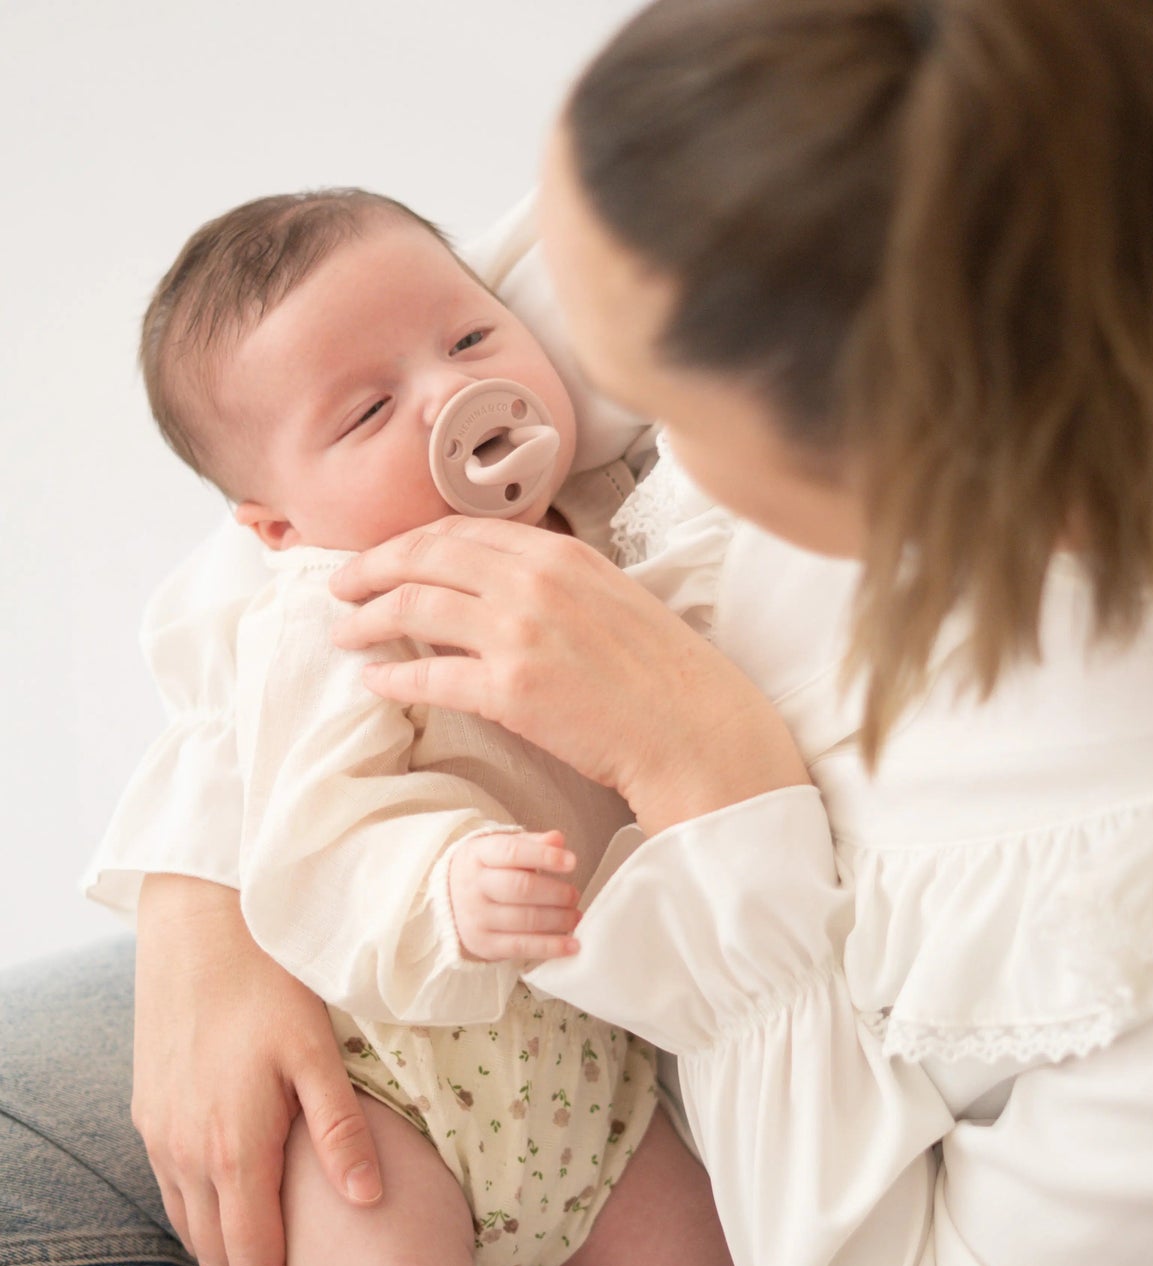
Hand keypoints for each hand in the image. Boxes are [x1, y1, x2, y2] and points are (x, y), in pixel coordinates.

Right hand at [132, 874, 382, 1265]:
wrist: (199, 932)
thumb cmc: (270, 986)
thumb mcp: (318, 1055)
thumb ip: (341, 1132)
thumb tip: (368, 1200)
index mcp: (233, 1149)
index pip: (251, 1259)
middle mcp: (185, 1154)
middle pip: (216, 1256)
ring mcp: (159, 1136)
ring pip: (190, 1227)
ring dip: (228, 1250)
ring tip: (277, 1256)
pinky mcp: (149, 1114)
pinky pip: (172, 1189)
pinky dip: (205, 1213)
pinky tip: (241, 1197)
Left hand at [330, 516, 809, 833]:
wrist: (694, 728)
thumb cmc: (662, 673)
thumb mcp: (612, 599)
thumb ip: (556, 582)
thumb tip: (500, 585)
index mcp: (560, 554)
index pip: (460, 531)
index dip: (408, 542)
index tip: (382, 557)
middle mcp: (534, 582)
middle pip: (424, 558)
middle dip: (369, 568)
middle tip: (339, 585)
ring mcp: (520, 632)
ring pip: (414, 608)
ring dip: (366, 619)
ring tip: (344, 632)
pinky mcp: (512, 689)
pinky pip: (429, 677)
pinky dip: (393, 678)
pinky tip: (376, 682)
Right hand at [450, 828, 581, 961]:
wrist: (451, 900)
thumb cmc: (490, 871)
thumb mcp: (504, 849)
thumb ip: (532, 844)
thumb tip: (557, 839)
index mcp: (479, 855)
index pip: (512, 852)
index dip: (544, 856)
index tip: (572, 862)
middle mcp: (474, 886)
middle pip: (521, 888)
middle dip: (556, 893)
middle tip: (574, 895)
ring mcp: (476, 917)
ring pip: (525, 919)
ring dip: (558, 919)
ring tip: (575, 915)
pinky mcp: (484, 944)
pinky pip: (522, 947)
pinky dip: (551, 947)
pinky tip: (572, 945)